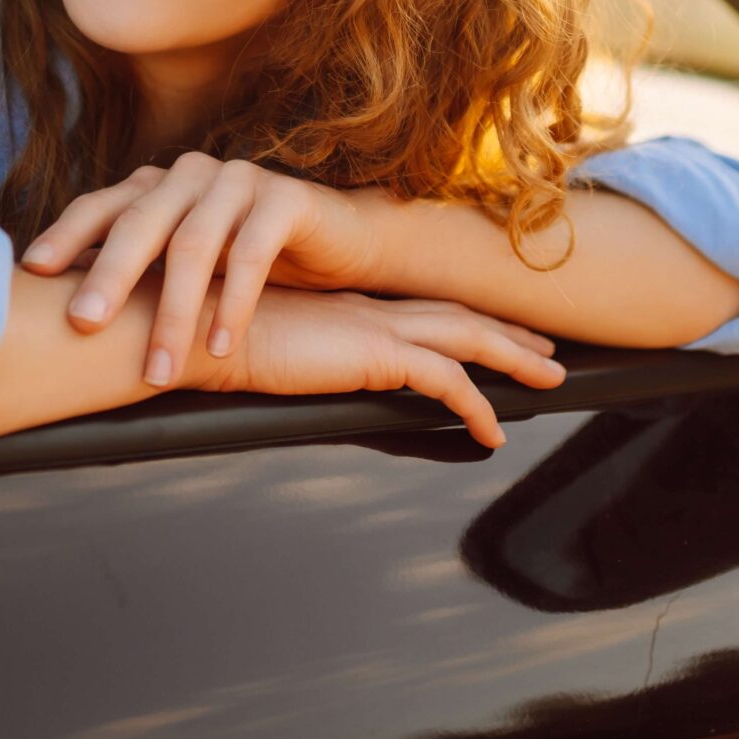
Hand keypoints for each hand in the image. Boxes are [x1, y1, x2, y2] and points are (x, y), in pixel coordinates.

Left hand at [20, 152, 390, 384]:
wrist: (339, 244)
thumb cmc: (250, 260)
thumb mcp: (188, 266)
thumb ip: (138, 273)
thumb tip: (64, 314)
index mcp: (159, 186)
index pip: (102, 206)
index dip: (66, 235)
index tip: (33, 273)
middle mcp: (192, 175)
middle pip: (139, 223)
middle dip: (108, 277)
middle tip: (82, 324)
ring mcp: (239, 181)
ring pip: (193, 245)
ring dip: (173, 314)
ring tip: (159, 371)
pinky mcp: (286, 198)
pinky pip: (251, 252)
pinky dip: (233, 304)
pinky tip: (220, 347)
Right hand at [199, 287, 564, 448]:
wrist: (187, 326)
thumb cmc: (203, 336)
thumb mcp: (259, 346)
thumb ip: (287, 357)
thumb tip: (295, 376)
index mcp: (342, 304)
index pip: (418, 307)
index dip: (461, 317)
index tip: (495, 327)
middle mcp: (365, 307)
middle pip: (456, 316)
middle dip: (507, 331)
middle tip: (547, 347)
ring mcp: (371, 325)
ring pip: (466, 338)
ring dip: (513, 357)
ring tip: (551, 376)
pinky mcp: (371, 351)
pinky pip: (445, 381)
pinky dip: (477, 405)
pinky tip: (495, 434)